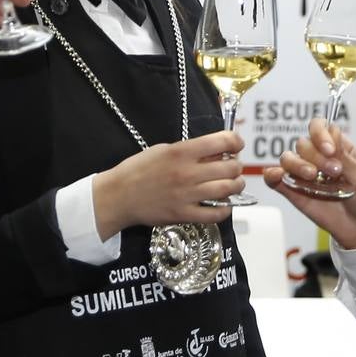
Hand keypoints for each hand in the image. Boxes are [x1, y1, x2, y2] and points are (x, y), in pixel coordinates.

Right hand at [92, 131, 246, 238]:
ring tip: (232, 184)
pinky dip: (225, 209)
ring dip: (235, 186)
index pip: (222, 141)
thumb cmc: (138, 169)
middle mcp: (187, 173)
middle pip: (230, 168)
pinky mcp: (184, 215)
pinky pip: (216, 214)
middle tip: (232, 167)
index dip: (236, 141)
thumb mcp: (162, 150)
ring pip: (227, 190)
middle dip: (237, 166)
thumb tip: (215, 152)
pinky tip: (222, 204)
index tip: (236, 145)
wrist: (119, 196)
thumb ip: (189, 150)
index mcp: (181, 152)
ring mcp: (186, 195)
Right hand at [262, 118, 355, 249]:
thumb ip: (344, 156)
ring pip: (288, 158)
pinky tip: (277, 175)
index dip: (320, 134)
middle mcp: (317, 158)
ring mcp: (304, 174)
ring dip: (297, 164)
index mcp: (337, 148)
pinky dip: (272, 175)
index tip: (329, 150)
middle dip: (316, 156)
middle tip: (333, 172)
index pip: (319, 128)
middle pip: (303, 144)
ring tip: (312, 176)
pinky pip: (275, 179)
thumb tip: (332, 132)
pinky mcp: (294, 191)